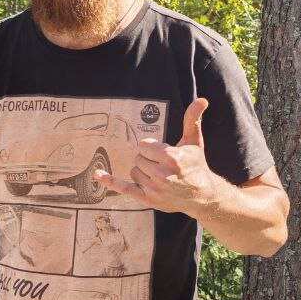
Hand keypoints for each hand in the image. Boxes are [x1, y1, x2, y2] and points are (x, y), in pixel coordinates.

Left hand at [94, 97, 220, 215]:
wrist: (203, 195)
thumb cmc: (196, 165)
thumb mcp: (194, 141)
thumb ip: (193, 119)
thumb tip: (202, 99)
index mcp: (171, 158)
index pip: (144, 146)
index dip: (153, 148)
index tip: (164, 154)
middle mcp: (162, 174)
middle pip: (138, 158)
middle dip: (149, 159)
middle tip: (164, 166)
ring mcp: (154, 189)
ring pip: (134, 171)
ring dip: (143, 171)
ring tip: (160, 176)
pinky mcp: (148, 199)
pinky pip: (124, 188)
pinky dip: (110, 181)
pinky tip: (97, 175)